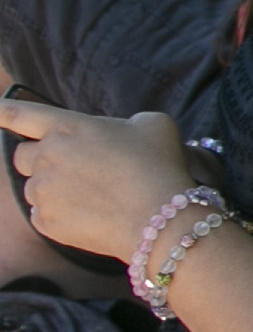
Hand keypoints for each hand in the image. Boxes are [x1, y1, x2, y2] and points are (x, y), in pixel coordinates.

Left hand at [0, 102, 192, 260]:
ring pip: (35, 187)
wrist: (158, 220)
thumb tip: (118, 134)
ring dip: (54, 188)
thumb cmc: (157, 167)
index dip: (2, 111)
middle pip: (22, 154)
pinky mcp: (44, 221)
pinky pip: (43, 214)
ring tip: (91, 197)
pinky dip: (61, 214)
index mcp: (67, 128)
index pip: (21, 114)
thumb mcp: (153, 125)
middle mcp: (46, 156)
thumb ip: (125, 123)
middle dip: (41, 159)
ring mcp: (42, 191)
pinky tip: (90, 215)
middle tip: (74, 169)